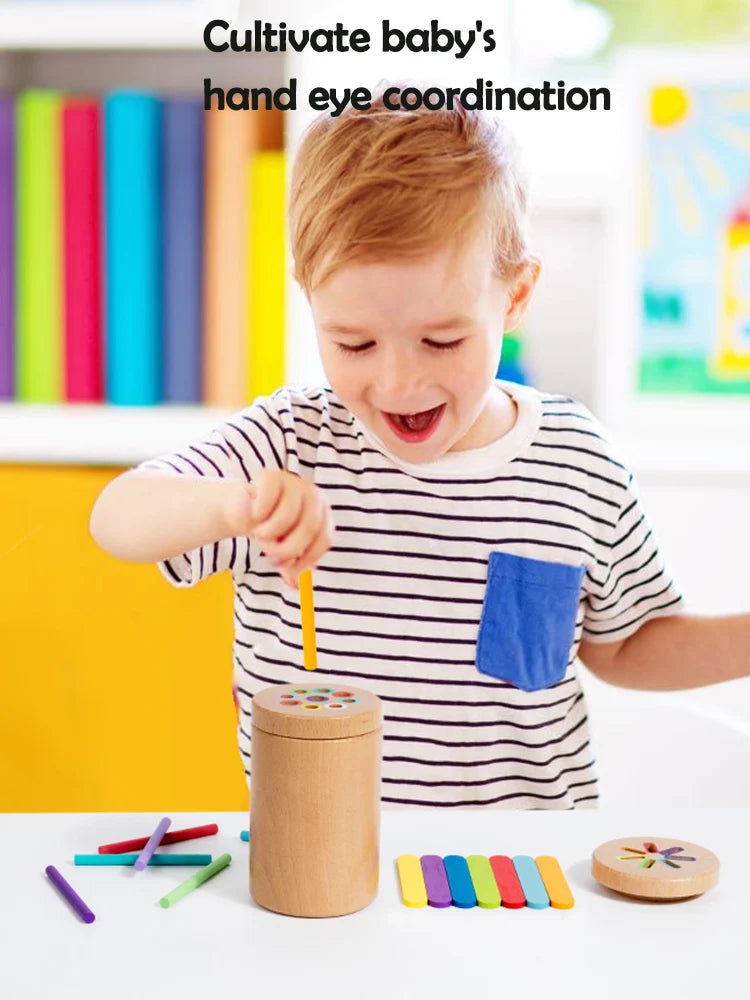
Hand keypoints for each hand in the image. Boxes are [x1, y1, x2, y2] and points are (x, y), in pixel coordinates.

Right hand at [224, 470, 333, 586]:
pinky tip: (255, 517)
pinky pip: (267, 500)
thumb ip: (292, 569)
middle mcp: (313, 495)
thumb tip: (297, 587)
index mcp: (323, 513)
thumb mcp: (283, 552)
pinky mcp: (271, 476)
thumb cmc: (270, 531)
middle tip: (270, 559)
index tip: (288, 572)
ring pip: (287, 515)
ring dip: (269, 534)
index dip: (307, 559)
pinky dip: (258, 515)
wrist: (243, 510)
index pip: (324, 538)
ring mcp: (293, 482)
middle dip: (287, 549)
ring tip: (260, 537)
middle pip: (309, 527)